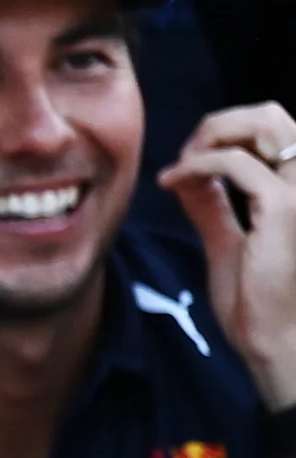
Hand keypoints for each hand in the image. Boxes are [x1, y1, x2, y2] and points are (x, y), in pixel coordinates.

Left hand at [157, 104, 295, 408]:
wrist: (275, 344)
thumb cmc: (259, 304)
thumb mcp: (229, 242)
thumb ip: (213, 206)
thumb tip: (189, 175)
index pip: (274, 128)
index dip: (226, 132)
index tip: (188, 162)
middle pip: (272, 114)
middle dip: (220, 123)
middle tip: (184, 156)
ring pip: (265, 122)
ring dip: (213, 134)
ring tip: (182, 165)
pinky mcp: (284, 208)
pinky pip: (234, 162)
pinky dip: (196, 163)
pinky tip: (173, 182)